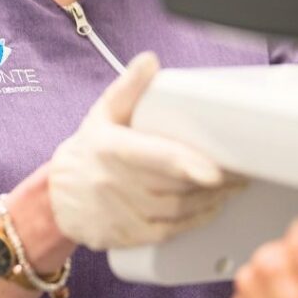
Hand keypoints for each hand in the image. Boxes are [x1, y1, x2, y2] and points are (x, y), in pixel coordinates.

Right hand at [48, 52, 240, 249]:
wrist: (57, 197)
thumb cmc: (91, 149)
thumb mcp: (104, 113)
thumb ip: (129, 87)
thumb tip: (149, 61)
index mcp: (112, 148)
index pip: (155, 158)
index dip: (186, 165)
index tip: (214, 170)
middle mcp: (115, 183)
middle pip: (175, 186)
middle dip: (214, 180)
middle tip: (241, 168)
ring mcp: (122, 213)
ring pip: (177, 210)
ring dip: (211, 199)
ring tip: (233, 184)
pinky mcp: (128, 236)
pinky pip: (170, 231)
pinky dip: (196, 220)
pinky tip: (213, 206)